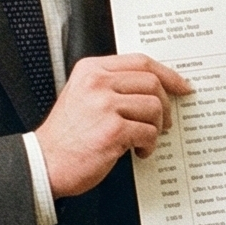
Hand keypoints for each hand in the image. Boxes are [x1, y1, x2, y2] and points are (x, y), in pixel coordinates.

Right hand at [39, 54, 189, 197]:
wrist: (44, 163)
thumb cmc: (66, 134)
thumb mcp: (82, 95)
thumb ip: (112, 84)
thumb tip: (153, 87)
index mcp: (91, 70)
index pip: (140, 62)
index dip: (167, 74)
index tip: (181, 85)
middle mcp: (97, 83)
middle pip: (152, 83)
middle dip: (165, 105)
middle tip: (163, 122)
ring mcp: (104, 106)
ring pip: (154, 107)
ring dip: (156, 127)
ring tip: (143, 139)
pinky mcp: (113, 130)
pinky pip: (149, 132)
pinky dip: (149, 144)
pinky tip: (137, 150)